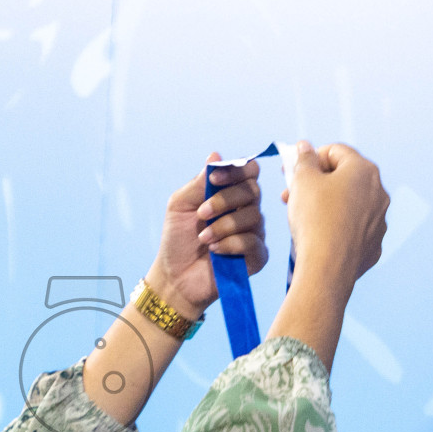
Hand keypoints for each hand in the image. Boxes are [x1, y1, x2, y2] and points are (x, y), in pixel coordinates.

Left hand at [148, 152, 268, 315]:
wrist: (175, 276)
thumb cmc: (177, 239)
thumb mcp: (180, 205)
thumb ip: (199, 183)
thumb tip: (215, 155)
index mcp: (231, 194)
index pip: (249, 172)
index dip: (235, 171)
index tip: (213, 180)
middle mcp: (246, 210)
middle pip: (252, 191)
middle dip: (225, 200)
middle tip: (201, 214)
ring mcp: (254, 233)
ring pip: (253, 217)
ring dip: (224, 225)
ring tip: (204, 238)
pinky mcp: (257, 256)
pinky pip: (253, 242)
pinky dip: (231, 244)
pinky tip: (215, 250)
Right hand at [283, 140, 387, 297]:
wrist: (327, 268)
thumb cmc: (315, 219)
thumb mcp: (302, 180)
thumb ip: (304, 159)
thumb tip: (305, 147)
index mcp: (364, 170)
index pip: (335, 151)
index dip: (309, 157)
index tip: (291, 170)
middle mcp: (379, 192)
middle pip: (343, 178)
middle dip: (315, 182)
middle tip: (291, 193)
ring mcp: (379, 220)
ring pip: (349, 204)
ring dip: (325, 204)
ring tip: (301, 216)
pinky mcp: (374, 244)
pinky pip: (352, 229)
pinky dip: (336, 227)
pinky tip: (318, 236)